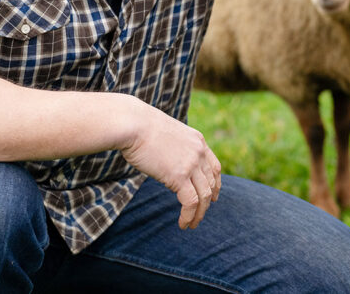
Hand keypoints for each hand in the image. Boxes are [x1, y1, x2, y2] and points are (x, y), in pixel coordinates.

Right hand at [120, 101, 222, 229]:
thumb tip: (169, 163)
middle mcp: (199, 152)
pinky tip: (183, 223)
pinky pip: (190, 201)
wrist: (133, 124)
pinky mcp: (179, 176)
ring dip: (199, 213)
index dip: (216, 183)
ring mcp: (191, 164)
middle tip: (200, 215)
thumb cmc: (141, 127)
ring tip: (192, 225)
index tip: (214, 196)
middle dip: (208, 202)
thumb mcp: (167, 135)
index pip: (214, 166)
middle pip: (211, 183)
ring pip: (204, 195)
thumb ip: (175, 149)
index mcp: (198, 140)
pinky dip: (189, 215)